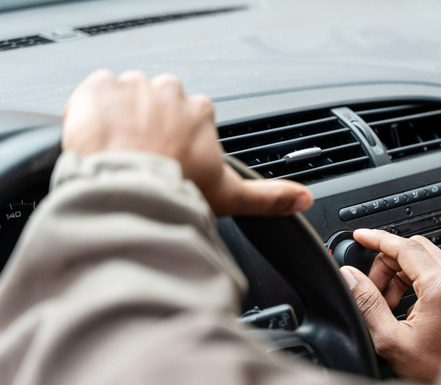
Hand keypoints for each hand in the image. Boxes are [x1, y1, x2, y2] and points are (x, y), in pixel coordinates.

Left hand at [62, 70, 312, 216]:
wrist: (127, 188)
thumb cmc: (178, 190)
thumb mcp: (231, 197)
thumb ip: (270, 197)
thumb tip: (304, 198)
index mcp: (200, 109)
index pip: (189, 117)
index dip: (179, 141)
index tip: (172, 161)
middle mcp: (168, 90)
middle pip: (157, 105)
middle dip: (150, 127)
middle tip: (144, 160)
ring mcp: (131, 86)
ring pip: (125, 98)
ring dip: (121, 120)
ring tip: (119, 155)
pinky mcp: (96, 88)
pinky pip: (93, 93)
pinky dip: (92, 113)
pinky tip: (98, 142)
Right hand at [339, 229, 440, 383]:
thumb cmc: (439, 371)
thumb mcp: (392, 340)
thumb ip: (367, 303)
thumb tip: (350, 277)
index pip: (404, 246)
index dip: (377, 238)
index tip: (360, 236)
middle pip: (415, 249)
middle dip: (387, 263)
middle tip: (371, 289)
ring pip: (425, 259)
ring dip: (400, 273)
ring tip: (387, 304)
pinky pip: (437, 272)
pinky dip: (415, 281)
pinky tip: (403, 307)